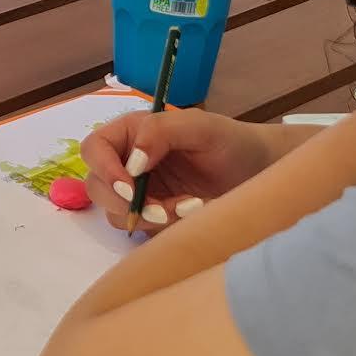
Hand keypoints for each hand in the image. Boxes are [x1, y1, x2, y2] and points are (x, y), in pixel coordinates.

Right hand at [80, 107, 277, 232]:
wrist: (260, 174)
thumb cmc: (232, 143)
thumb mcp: (201, 127)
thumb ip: (162, 131)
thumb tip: (133, 162)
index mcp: (133, 133)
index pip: (95, 149)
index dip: (104, 169)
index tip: (131, 187)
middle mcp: (129, 162)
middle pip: (97, 187)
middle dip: (126, 202)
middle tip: (161, 210)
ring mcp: (141, 193)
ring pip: (118, 213)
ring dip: (149, 216)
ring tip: (189, 208)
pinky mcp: (155, 217)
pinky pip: (142, 229)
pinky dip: (163, 228)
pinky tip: (192, 215)